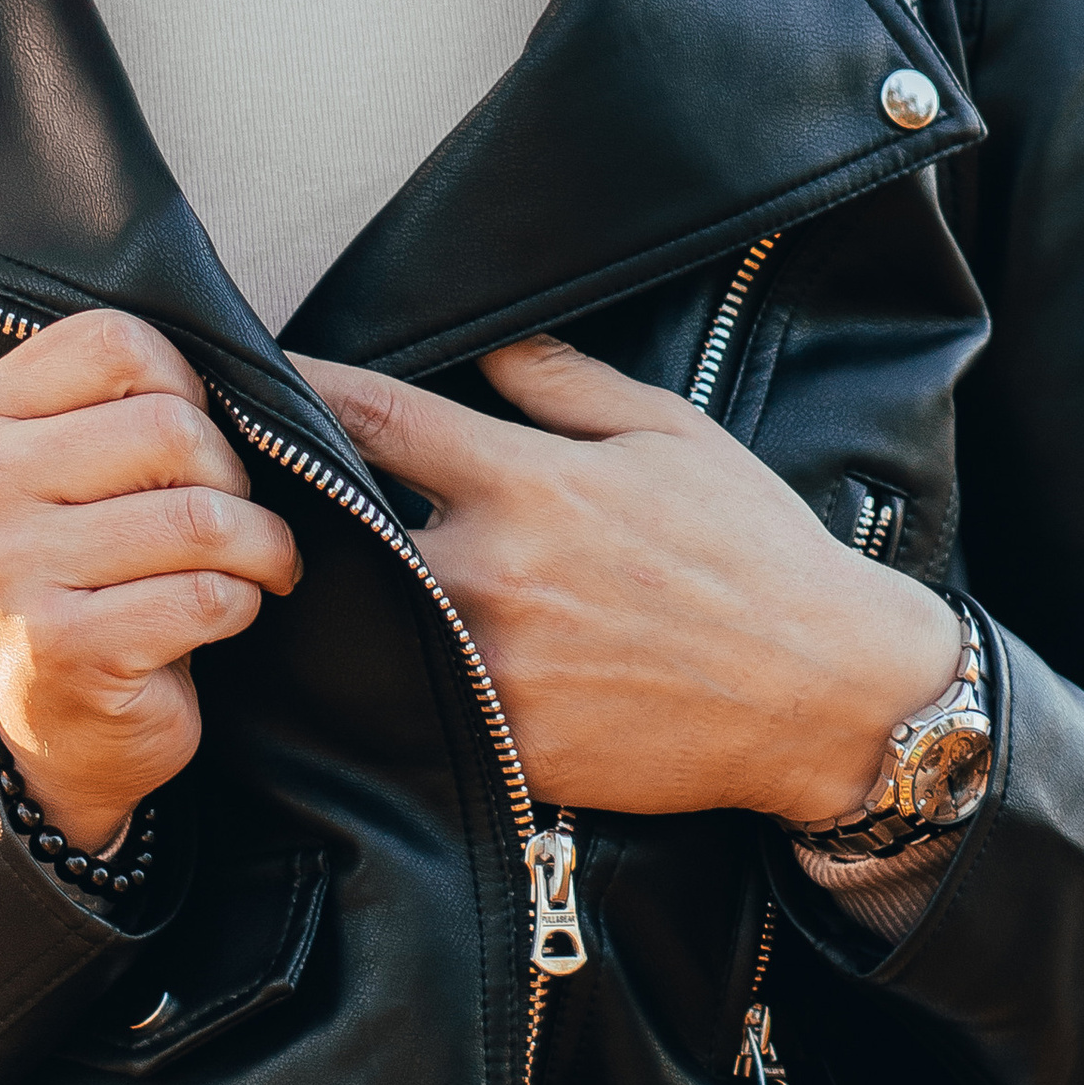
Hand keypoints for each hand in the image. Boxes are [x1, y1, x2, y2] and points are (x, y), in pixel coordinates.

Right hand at [0, 309, 301, 853]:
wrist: (48, 723)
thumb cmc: (84, 563)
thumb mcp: (72, 459)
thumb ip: (125, 397)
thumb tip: (259, 367)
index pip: (116, 342)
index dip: (184, 383)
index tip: (193, 432)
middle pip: (170, 426)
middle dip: (233, 472)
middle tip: (232, 509)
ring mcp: (11, 569)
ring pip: (199, 516)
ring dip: (258, 542)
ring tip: (255, 559)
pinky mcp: (63, 649)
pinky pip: (207, 596)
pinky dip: (245, 601)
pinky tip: (225, 611)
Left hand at [292, 336, 961, 823]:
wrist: (829, 692)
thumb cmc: (754, 551)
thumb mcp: (666, 431)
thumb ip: (560, 382)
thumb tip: (488, 340)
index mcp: (528, 481)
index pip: (375, 417)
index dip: (303, 387)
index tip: (254, 374)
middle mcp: (495, 571)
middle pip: (351, 523)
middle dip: (309, 499)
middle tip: (261, 480)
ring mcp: (495, 666)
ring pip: (376, 616)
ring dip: (349, 590)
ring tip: (317, 570)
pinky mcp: (509, 745)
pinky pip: (422, 701)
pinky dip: (398, 673)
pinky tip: (381, 659)